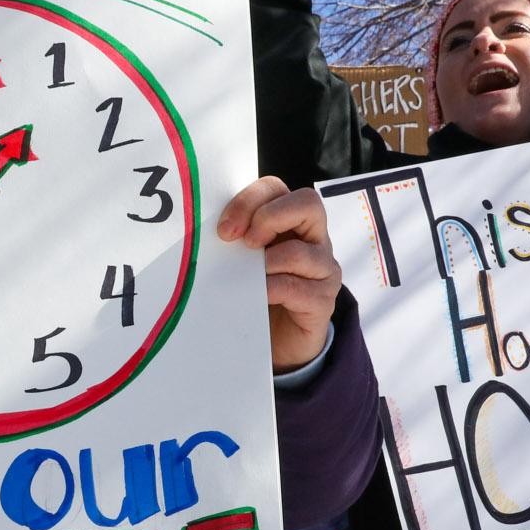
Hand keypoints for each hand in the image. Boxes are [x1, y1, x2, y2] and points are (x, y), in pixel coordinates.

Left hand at [218, 176, 340, 373]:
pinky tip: (257, 297)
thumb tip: (205, 232)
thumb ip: (235, 240)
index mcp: (291, 221)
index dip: (249, 201)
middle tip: (243, 243)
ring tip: (246, 277)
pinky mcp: (323, 301)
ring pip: (301, 252)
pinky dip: (272, 290)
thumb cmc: (257, 292)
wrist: (280, 341)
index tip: (224, 229)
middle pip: (307, 203)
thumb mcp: (244, 260)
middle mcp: (314, 239)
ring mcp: (323, 270)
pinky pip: (297, 288)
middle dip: (268, 218)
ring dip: (266, 263)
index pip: (276, 189)